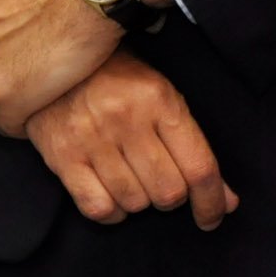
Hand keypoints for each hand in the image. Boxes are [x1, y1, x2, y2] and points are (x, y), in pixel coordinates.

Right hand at [24, 51, 236, 229]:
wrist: (50, 59)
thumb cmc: (115, 79)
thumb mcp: (160, 96)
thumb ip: (193, 146)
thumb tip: (225, 202)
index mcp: (158, 98)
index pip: (198, 167)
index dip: (211, 202)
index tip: (211, 217)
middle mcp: (125, 117)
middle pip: (168, 192)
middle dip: (170, 197)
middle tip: (159, 181)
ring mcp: (90, 137)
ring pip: (135, 202)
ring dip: (139, 201)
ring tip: (130, 179)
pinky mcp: (61, 154)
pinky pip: (98, 208)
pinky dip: (111, 211)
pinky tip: (110, 195)